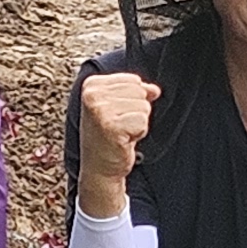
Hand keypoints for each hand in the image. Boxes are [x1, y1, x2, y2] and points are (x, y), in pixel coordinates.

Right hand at [75, 73, 155, 208]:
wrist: (99, 167)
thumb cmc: (107, 137)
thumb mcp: (119, 108)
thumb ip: (136, 93)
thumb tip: (155, 90)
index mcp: (92, 84)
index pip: (134, 80)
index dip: (132, 100)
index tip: (116, 115)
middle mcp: (92, 94)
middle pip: (139, 91)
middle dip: (136, 111)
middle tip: (119, 126)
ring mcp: (100, 110)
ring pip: (143, 106)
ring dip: (137, 123)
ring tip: (121, 133)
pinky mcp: (111, 126)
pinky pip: (143, 121)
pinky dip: (138, 133)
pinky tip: (124, 140)